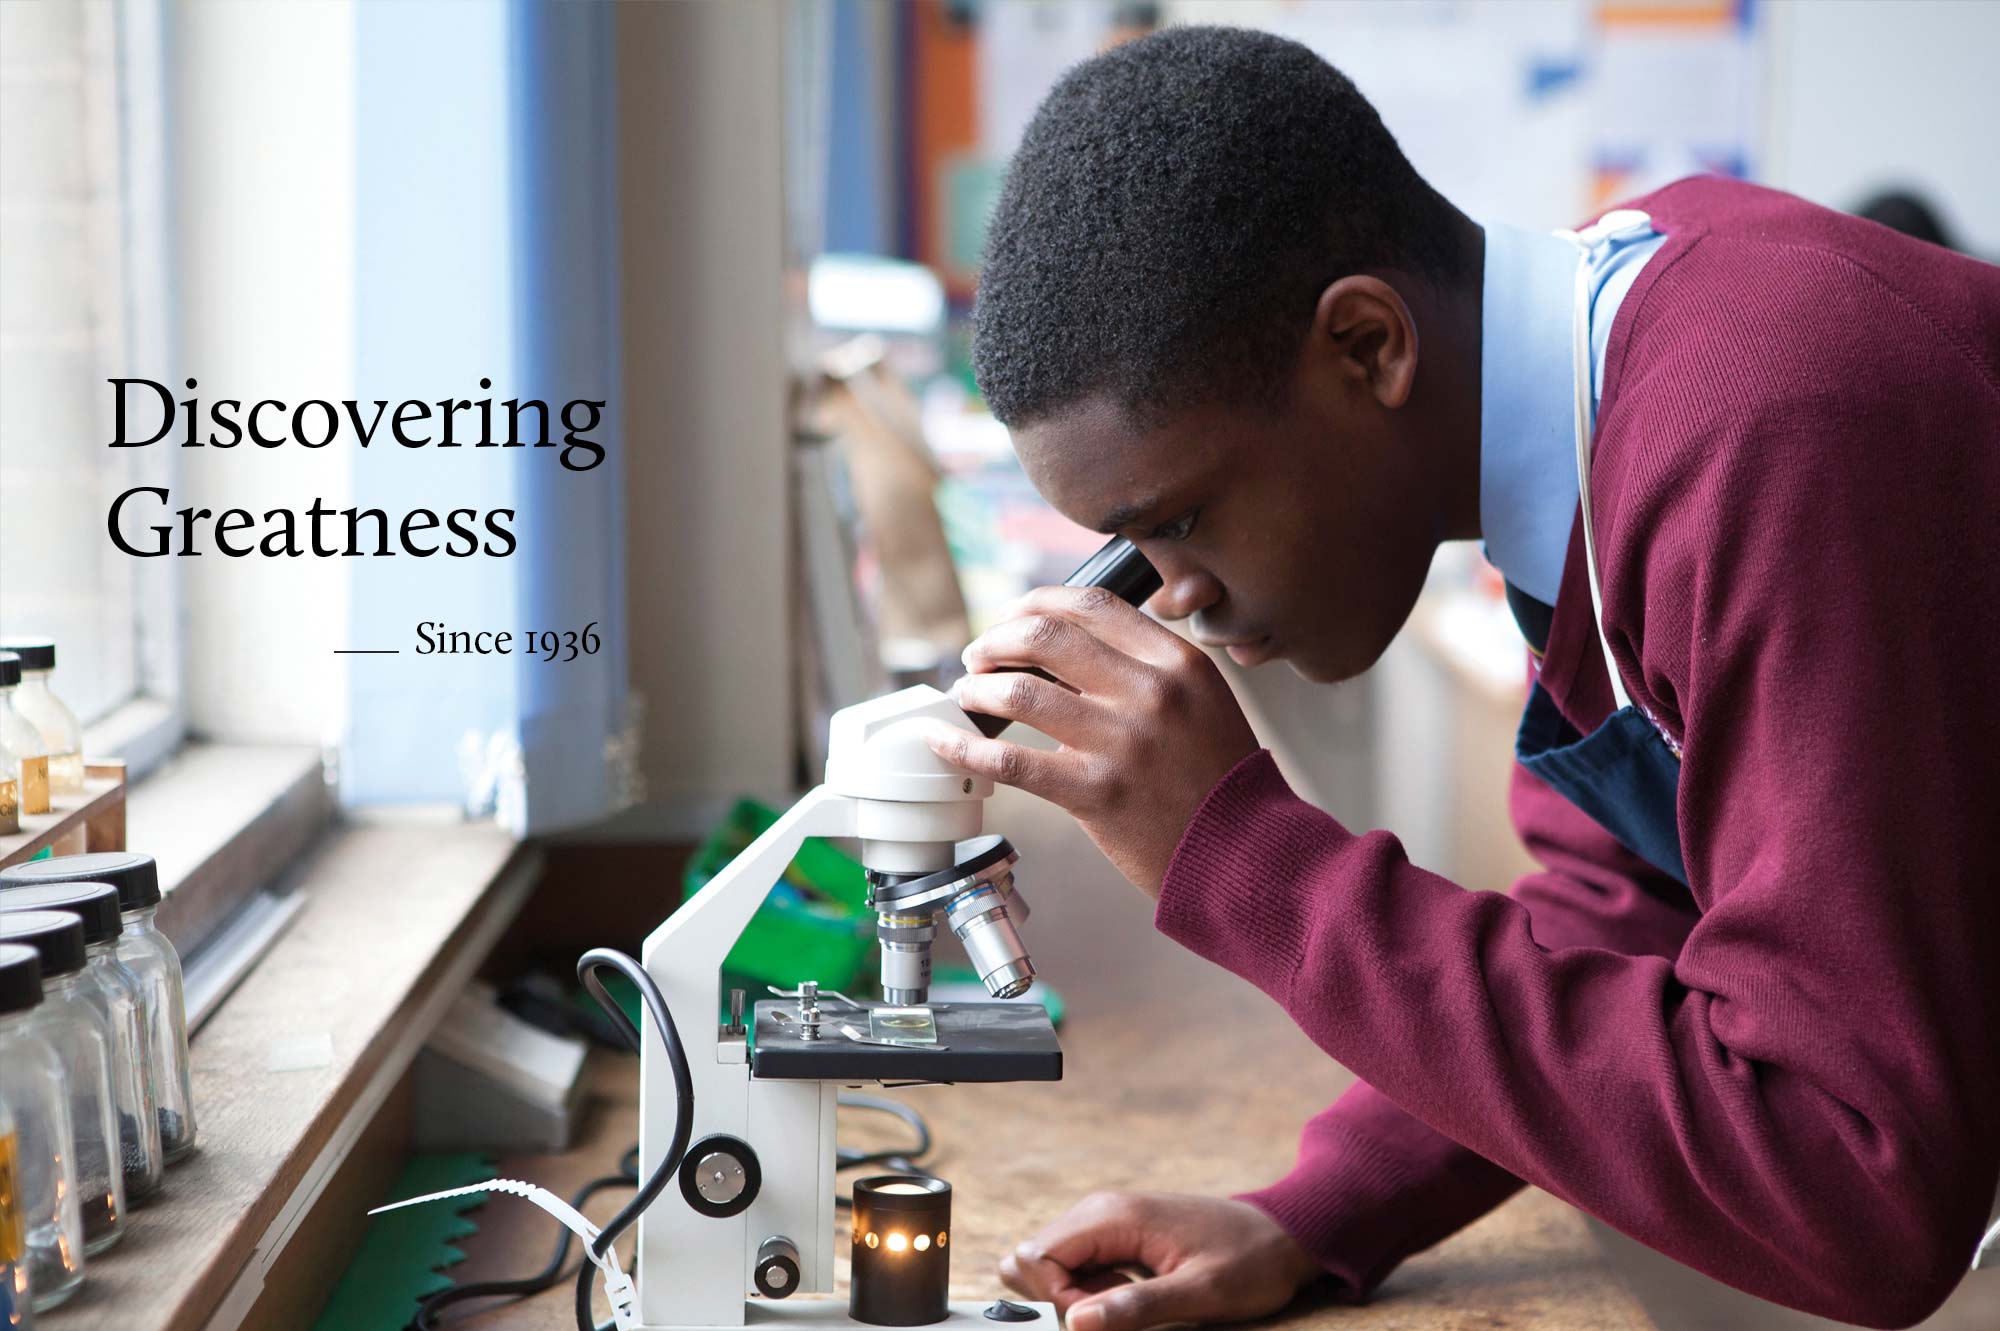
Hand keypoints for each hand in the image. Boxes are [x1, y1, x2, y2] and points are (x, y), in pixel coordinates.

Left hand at [926, 586, 1257, 895]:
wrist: (1243, 852)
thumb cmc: (1215, 779)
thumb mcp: (1198, 701)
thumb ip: (1141, 669)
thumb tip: (1057, 648)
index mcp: (1176, 662)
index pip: (1090, 605)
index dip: (1034, 602)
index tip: (1010, 615)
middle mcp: (1150, 693)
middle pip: (1045, 635)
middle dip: (996, 639)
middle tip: (978, 655)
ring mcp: (1121, 742)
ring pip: (1020, 691)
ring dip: (977, 687)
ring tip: (967, 694)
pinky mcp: (1094, 792)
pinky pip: (1009, 760)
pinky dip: (964, 746)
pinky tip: (944, 739)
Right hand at [999, 1191, 1319, 1330]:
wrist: (1280, 1234)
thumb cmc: (1249, 1262)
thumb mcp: (1201, 1293)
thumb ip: (1136, 1307)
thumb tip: (1077, 1322)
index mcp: (1114, 1215)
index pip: (1037, 1256)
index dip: (1058, 1299)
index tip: (1101, 1317)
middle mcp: (1100, 1210)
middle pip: (1032, 1257)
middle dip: (1060, 1298)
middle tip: (1113, 1311)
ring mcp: (1105, 1220)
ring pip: (1049, 1264)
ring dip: (1076, 1296)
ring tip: (1129, 1300)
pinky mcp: (1114, 1234)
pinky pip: (1076, 1267)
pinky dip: (1091, 1291)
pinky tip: (1131, 1294)